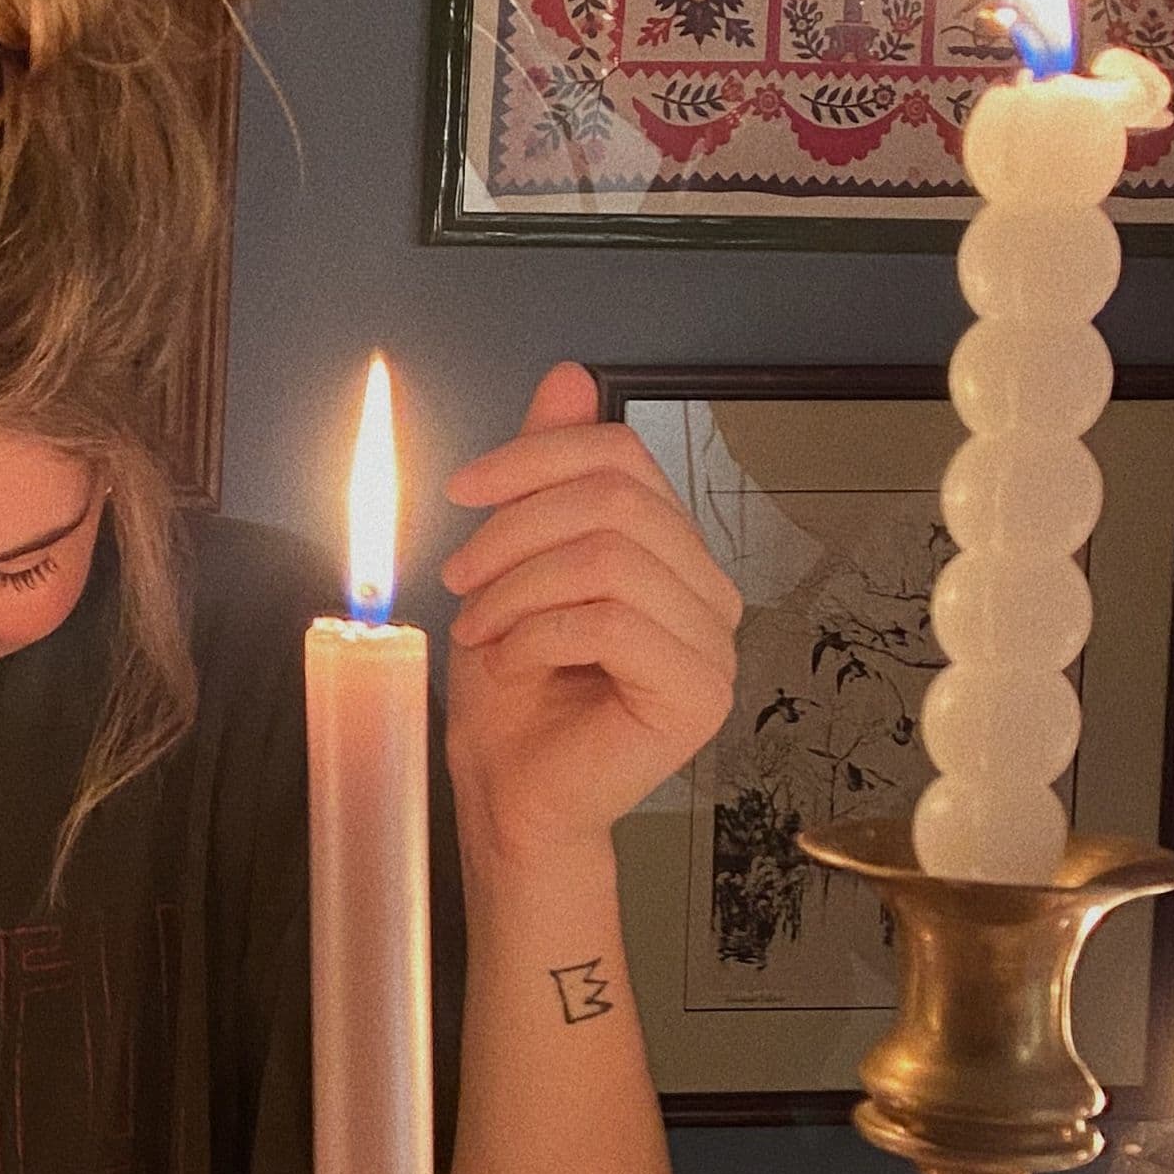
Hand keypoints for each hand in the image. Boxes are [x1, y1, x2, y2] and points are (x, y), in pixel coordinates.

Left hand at [440, 364, 741, 863]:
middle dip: (512, 533)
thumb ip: (545, 475)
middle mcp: (708, 593)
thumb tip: (568, 377)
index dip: (535, 458)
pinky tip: (514, 664)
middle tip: (459, 584)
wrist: (508, 795)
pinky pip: (610, 623)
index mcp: (671, 553)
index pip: (623, 458)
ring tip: (482, 632)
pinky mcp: (698, 694)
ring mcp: (714, 646)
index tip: (460, 490)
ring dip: (518, 589)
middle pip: (615, 502)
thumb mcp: (510, 565)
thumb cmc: (511, 696)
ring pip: (608, 559)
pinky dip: (537, 636)